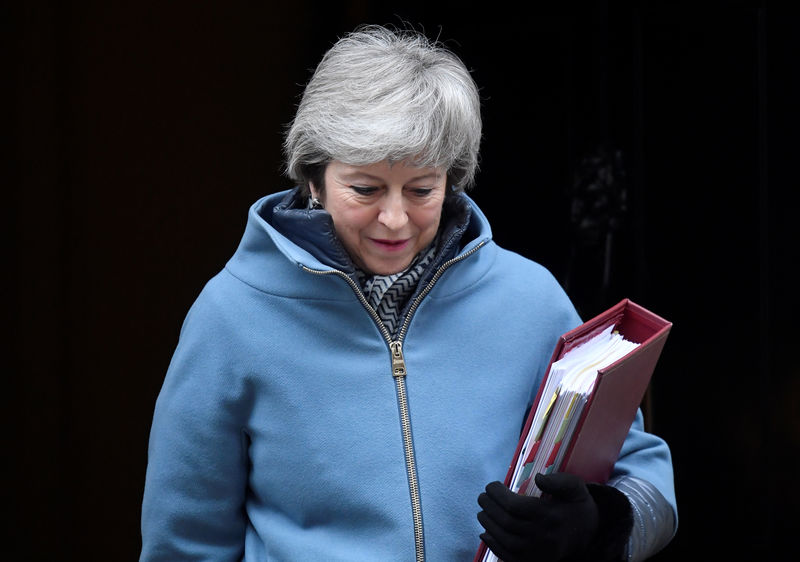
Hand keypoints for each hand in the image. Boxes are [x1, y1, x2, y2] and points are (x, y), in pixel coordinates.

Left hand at [477, 472, 598, 561]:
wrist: (589, 535)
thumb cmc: (576, 506)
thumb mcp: (575, 488)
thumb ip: (558, 481)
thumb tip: (538, 478)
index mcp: (551, 516)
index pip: (515, 506)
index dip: (498, 495)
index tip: (491, 485)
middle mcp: (544, 537)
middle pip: (507, 522)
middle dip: (489, 508)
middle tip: (482, 497)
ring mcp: (538, 553)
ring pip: (505, 540)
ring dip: (488, 524)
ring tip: (482, 511)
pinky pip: (508, 556)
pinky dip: (493, 545)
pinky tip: (486, 532)